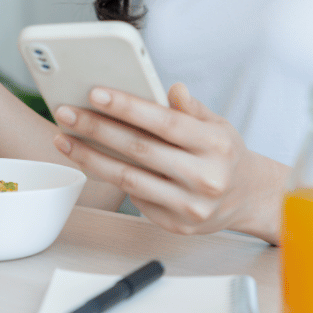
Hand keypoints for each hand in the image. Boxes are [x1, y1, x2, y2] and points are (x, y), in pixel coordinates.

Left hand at [51, 83, 287, 243]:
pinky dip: (108, 177)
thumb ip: (191, 108)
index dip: (128, 107)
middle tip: (66, 113)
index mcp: (215, 145)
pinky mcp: (175, 224)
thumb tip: (171, 88)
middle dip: (97, 129)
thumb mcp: (218, 125)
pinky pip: (133, 198)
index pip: (164, 122)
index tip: (95, 93)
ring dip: (90, 157)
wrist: (248, 198)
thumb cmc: (224, 154)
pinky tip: (87, 160)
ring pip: (128, 179)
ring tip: (64, 138)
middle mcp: (205, 177)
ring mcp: (190, 206)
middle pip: (139, 150)